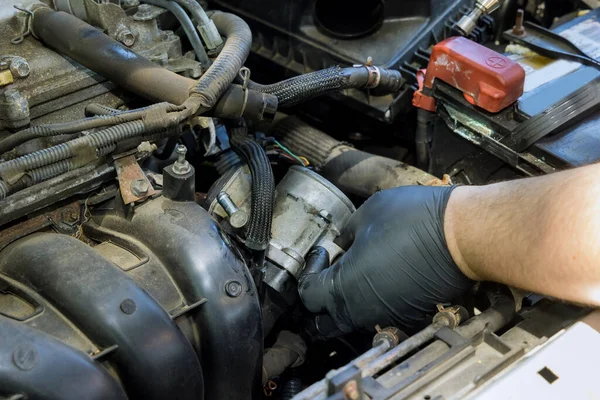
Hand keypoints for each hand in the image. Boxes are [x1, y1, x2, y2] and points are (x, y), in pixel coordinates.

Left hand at [298, 186, 473, 337]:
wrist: (463, 235)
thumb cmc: (415, 221)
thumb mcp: (365, 215)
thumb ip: (344, 234)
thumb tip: (339, 244)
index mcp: (343, 288)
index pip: (308, 295)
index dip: (310, 271)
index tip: (323, 252)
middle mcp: (362, 312)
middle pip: (324, 323)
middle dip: (318, 304)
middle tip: (325, 277)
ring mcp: (388, 317)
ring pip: (353, 322)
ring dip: (346, 303)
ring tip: (354, 273)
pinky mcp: (410, 316)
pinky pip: (381, 317)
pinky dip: (374, 304)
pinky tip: (381, 277)